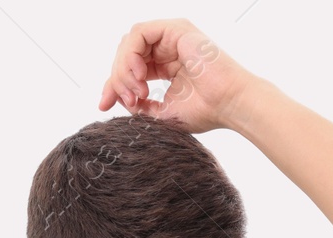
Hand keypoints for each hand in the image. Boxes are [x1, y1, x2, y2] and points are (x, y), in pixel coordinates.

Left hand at [97, 19, 254, 133]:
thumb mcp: (161, 113)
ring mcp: (171, 36)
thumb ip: (139, 106)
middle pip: (126, 55)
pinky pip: (139, 34)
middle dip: (117, 79)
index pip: (129, 68)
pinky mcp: (175, 28)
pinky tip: (139, 75)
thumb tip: (119, 99)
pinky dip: (132, 54)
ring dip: (124, 69)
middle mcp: (167, 48)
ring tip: (136, 91)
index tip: (104, 105)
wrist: (229, 104)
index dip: (113, 85)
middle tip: (127, 101)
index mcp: (165, 65)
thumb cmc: (205, 111)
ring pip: (129, 43)